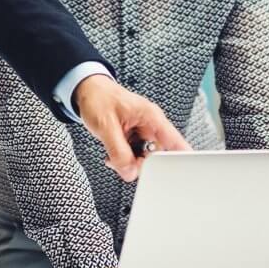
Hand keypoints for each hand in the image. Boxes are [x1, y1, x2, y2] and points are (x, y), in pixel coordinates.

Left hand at [74, 74, 189, 181]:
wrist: (87, 90)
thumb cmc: (98, 98)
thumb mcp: (106, 125)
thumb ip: (118, 151)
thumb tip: (129, 172)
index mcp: (151, 117)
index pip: (176, 143)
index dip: (180, 162)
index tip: (174, 176)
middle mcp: (151, 126)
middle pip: (159, 157)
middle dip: (141, 164)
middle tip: (123, 161)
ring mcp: (143, 133)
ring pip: (146, 159)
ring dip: (129, 162)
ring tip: (113, 154)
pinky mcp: (134, 138)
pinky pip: (135, 156)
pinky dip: (124, 159)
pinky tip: (113, 154)